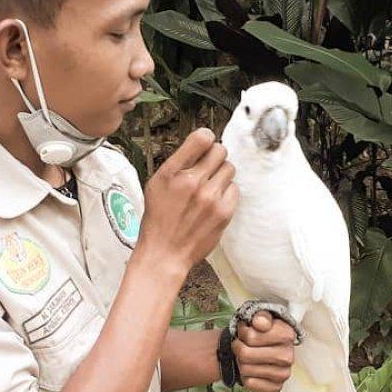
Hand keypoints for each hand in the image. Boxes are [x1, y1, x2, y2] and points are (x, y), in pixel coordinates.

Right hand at [137, 128, 236, 275]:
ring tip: (210, 186)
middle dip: (215, 156)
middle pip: (220, 151)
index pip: (201, 138)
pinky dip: (227, 192)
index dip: (206, 138)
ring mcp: (210, 198)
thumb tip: (201, 144)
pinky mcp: (223, 212)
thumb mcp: (156, 185)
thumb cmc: (159, 219)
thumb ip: (178, 164)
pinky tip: (215, 201)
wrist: (165, 253)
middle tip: (209, 167)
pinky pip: (235, 189)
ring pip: (230, 168)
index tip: (206, 144)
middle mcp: (192, 182)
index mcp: (172, 172)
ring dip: (222, 174)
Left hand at [234, 312, 296, 391]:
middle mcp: (288, 356)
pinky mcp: (276, 387)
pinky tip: (252, 370)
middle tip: (242, 344)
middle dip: (238, 348)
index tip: (245, 330)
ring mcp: (284, 373)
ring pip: (245, 369)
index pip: (250, 336)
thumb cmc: (260, 333)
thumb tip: (259, 322)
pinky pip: (250, 383)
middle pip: (245, 354)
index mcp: (287, 334)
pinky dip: (245, 377)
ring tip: (247, 357)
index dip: (242, 332)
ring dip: (241, 363)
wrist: (261, 350)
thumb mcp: (261, 318)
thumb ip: (260, 316)